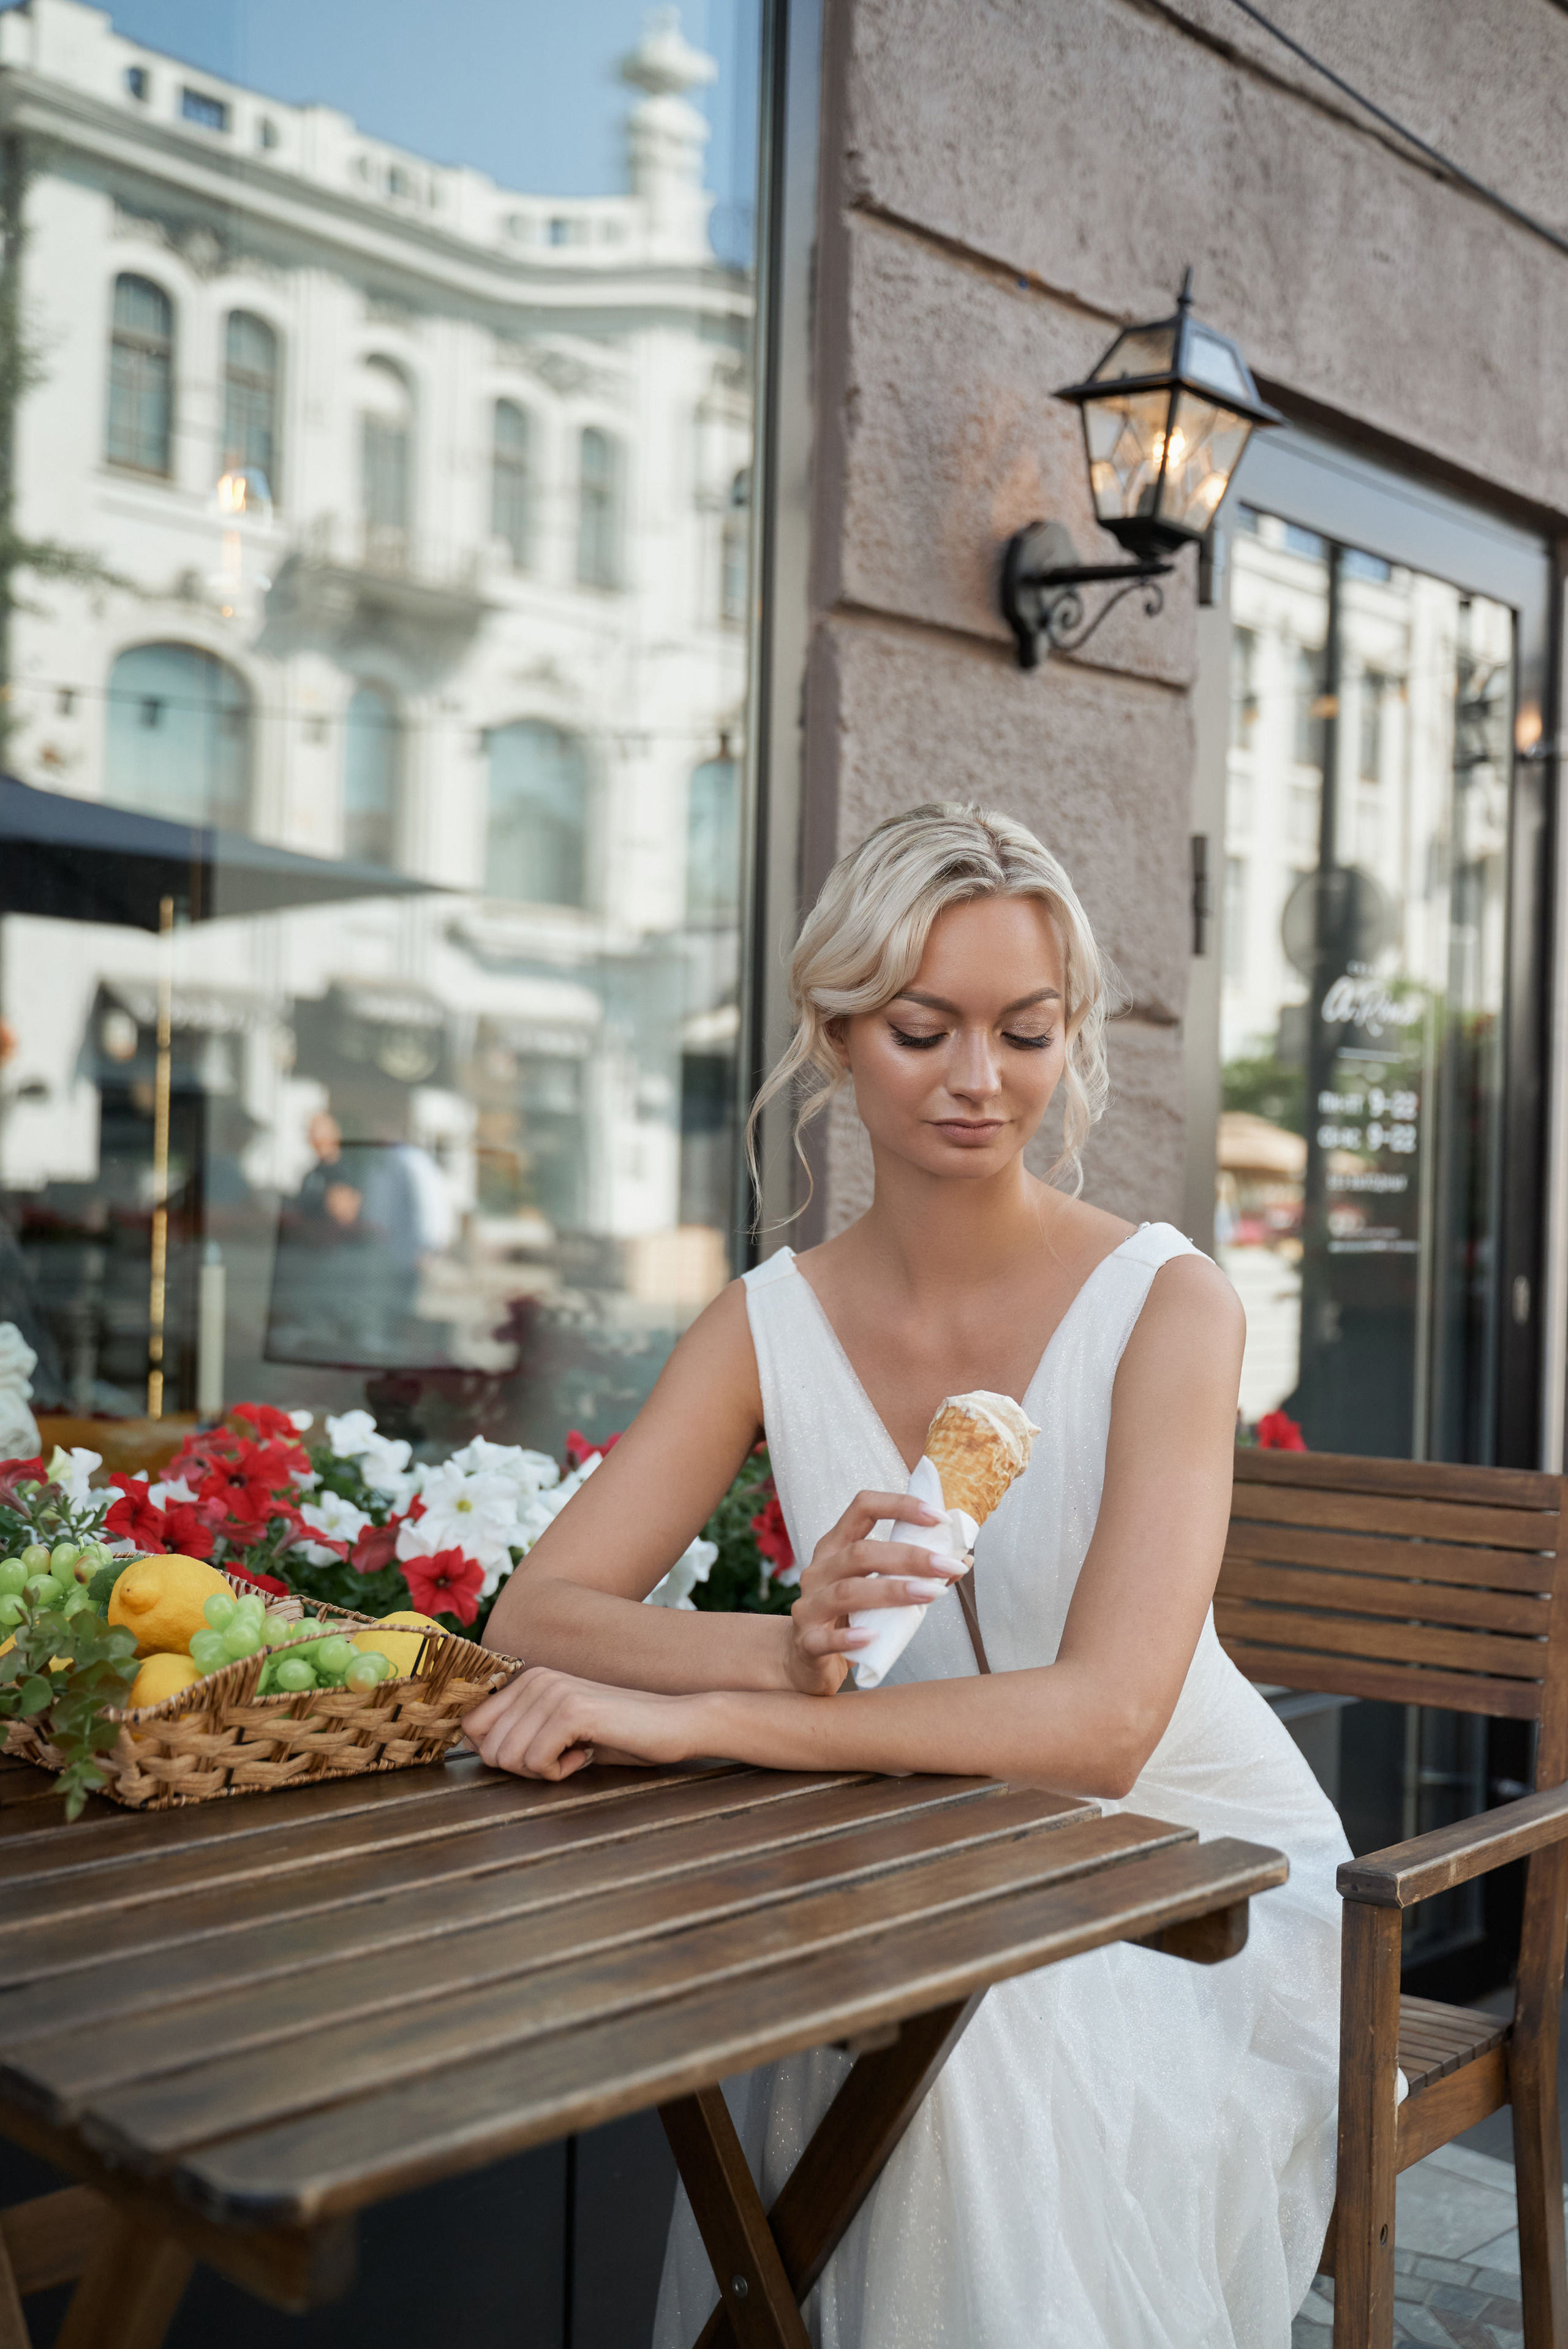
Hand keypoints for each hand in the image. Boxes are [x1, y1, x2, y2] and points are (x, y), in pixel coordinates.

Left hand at [462, 1665, 701, 1780]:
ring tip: (576, 1752)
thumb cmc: (618, 1734)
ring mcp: (552, 1691)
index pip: (471, 1726)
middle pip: (487, 1748)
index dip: (495, 1754)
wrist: (672, 1724)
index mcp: (529, 1680)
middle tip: (561, 1756)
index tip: (536, 1755)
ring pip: (508, 1758)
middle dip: (522, 1768)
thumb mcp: (558, 1730)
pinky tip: (586, 1754)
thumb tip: (471, 1747)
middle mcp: (536, 1679)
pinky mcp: (571, 1711)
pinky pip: (536, 1762)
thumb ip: (518, 1732)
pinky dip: (560, 1772)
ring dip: (542, 1770)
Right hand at [784, 1489, 962, 1696]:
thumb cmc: (849, 1616)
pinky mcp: (806, 1643)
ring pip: (847, 1591)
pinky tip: (873, 1637)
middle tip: (948, 1565)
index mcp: (836, 1546)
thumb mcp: (878, 1590)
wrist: (805, 1659)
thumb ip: (914, 1574)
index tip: (939, 1517)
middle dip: (909, 1556)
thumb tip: (963, 1560)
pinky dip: (849, 1638)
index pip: (863, 1507)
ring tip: (931, 1595)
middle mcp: (819, 1569)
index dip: (900, 1505)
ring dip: (893, 1591)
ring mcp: (809, 1606)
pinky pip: (824, 1639)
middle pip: (860, 1552)